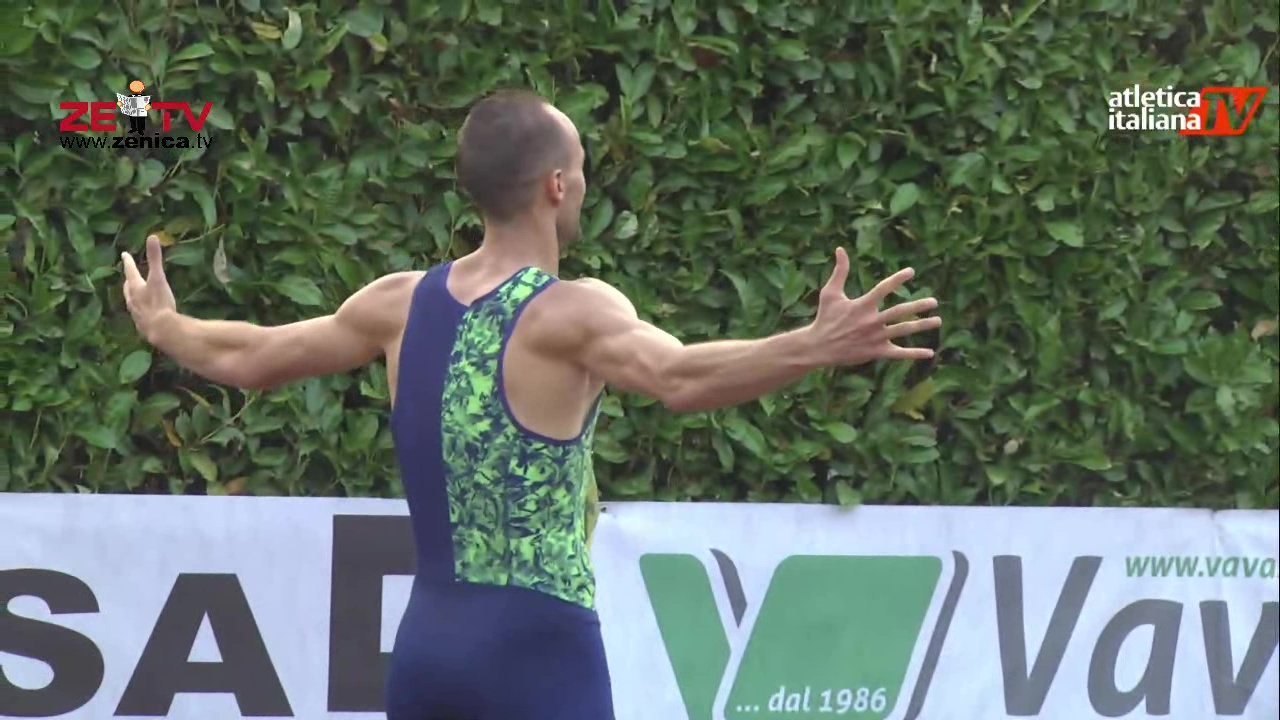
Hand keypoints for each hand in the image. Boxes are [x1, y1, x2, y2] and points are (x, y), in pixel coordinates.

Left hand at [121, 235, 177, 343]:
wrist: (161, 329)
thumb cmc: (159, 302)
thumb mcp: (158, 278)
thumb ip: (155, 258)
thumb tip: (152, 236)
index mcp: (135, 287)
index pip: (130, 271)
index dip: (128, 262)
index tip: (124, 254)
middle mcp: (132, 300)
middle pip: (128, 288)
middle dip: (128, 281)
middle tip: (128, 276)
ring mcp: (136, 314)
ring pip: (131, 302)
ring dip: (132, 297)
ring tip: (134, 294)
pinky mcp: (143, 325)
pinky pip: (139, 315)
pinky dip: (140, 311)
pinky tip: (144, 313)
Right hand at [810, 247, 940, 365]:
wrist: (818, 347)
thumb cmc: (825, 317)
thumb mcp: (829, 293)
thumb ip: (840, 271)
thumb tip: (840, 249)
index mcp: (862, 305)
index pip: (883, 289)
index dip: (898, 279)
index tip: (911, 272)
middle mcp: (871, 321)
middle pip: (900, 311)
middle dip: (918, 306)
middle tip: (934, 301)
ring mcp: (875, 337)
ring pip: (903, 330)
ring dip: (922, 325)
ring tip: (938, 321)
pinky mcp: (876, 352)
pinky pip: (899, 353)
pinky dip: (914, 353)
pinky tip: (929, 352)